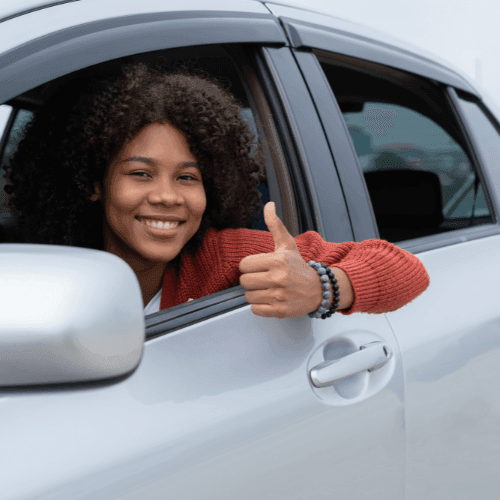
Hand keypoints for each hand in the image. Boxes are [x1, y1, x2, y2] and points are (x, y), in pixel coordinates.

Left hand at [239, 202, 325, 317]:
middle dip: (251, 280)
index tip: (258, 267)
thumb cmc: (298, 266)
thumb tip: (268, 205)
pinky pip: (255, 309)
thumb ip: (275, 225)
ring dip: (255, 293)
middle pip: (244, 281)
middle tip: (262, 278)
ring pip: (248, 296)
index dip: (249, 266)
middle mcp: (278, 278)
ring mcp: (279, 296)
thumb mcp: (287, 244)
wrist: (318, 289)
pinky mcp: (280, 311)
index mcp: (277, 260)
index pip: (243, 265)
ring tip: (268, 289)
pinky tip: (270, 298)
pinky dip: (260, 306)